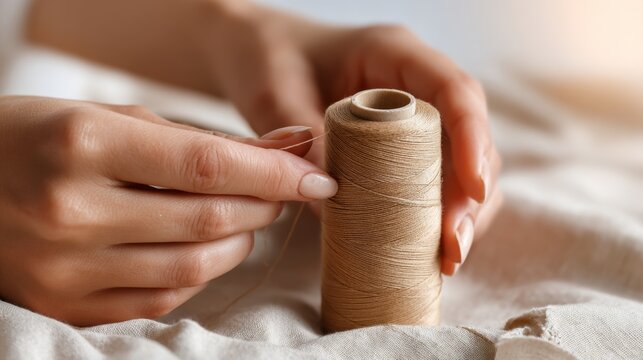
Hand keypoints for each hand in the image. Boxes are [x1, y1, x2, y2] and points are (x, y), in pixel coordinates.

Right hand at [0, 96, 336, 325]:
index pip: (207, 165)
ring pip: (195, 267)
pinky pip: (163, 297)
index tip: (316, 174)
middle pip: (209, 220)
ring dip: (239, 242)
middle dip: (264, 204)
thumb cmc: (37, 137)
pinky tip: (202, 247)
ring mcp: (66, 268)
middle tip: (282, 189)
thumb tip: (282, 150)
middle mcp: (72, 210)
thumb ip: (194, 139)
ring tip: (244, 217)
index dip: (275, 172)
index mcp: (82, 143)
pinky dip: (199, 272)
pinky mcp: (66, 306)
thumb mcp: (109, 116)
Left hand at [203, 5, 501, 274]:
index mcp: (391, 52)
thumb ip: (306, 141)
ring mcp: (411, 114)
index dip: (472, 138)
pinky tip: (432, 247)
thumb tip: (336, 199)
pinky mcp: (401, 144)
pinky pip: (435, 177)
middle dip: (470, 193)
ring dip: (462, 210)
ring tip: (449, 257)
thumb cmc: (267, 60)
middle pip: (467, 135)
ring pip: (460, 161)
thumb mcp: (274, 95)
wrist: (259, 55)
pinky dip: (438, 213)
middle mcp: (413, 83)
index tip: (474, 189)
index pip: (452, 90)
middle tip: (453, 244)